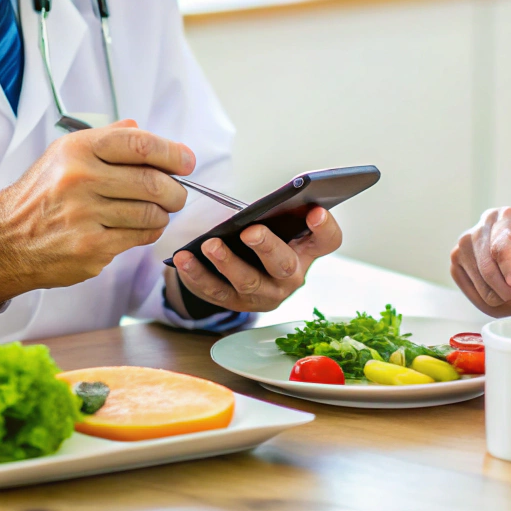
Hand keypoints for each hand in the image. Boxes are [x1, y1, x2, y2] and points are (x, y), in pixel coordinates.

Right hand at [0, 120, 191, 306]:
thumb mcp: (63, 154)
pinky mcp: (90, 248)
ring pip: (151, 213)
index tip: (186, 162)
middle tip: (177, 194)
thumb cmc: (42, 195)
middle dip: (176, 191)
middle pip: (153, 182)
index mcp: (78, 150)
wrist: (5, 240)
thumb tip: (142, 127)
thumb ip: (105, 139)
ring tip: (155, 212)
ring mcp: (85, 216)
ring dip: (162, 214)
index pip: (139, 144)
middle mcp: (80, 180)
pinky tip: (138, 228)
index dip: (172, 153)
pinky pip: (139, 237)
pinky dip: (147, 232)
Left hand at [168, 207, 341, 312]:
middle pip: (284, 265)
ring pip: (247, 282)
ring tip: (209, 244)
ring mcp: (265, 294)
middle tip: (251, 231)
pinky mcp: (237, 304)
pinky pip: (216, 292)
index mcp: (306, 251)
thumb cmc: (264, 239)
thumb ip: (274, 213)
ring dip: (227, 263)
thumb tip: (250, 207)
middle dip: (267, 247)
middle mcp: (291, 277)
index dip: (324, 227)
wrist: (244, 273)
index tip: (316, 210)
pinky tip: (184, 259)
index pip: (326, 241)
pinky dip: (198, 275)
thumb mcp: (276, 225)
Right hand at [448, 207, 510, 317]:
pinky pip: (472, 294)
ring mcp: (463, 245)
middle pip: (488, 268)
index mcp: (505, 216)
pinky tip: (498, 289)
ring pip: (481, 285)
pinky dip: (488, 300)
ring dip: (501, 297)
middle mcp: (480, 227)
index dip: (509, 269)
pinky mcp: (455, 264)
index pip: (502, 246)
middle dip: (507, 290)